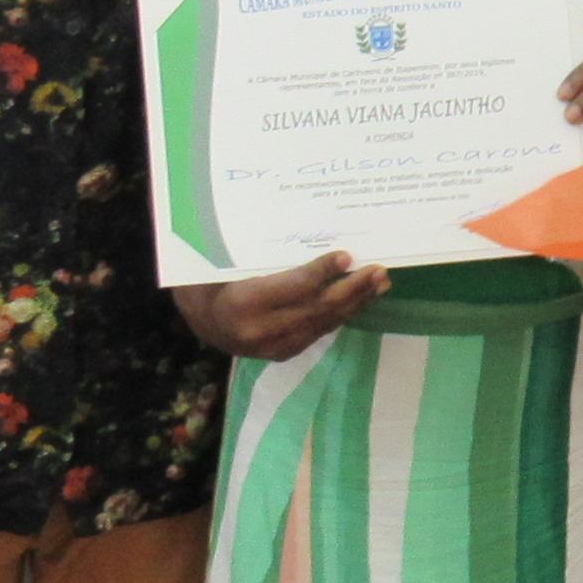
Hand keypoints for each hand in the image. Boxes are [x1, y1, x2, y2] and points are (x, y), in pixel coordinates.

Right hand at [177, 252, 390, 362]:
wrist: (201, 323)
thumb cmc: (211, 281)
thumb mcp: (224, 263)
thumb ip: (259, 254)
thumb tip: (305, 229)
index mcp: (241, 305)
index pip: (290, 289)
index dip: (320, 273)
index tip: (346, 256)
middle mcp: (260, 331)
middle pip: (315, 309)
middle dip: (350, 289)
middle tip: (378, 270)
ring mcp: (274, 347)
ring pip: (323, 322)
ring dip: (355, 302)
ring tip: (380, 282)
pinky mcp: (285, 353)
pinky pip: (320, 330)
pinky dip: (343, 312)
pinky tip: (362, 297)